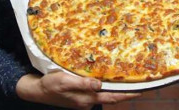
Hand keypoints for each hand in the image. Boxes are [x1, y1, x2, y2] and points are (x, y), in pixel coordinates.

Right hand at [16, 72, 139, 108]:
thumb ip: (82, 83)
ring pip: (105, 93)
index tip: (141, 90)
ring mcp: (85, 100)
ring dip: (117, 88)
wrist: (37, 91)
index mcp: (86, 99)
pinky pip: (97, 91)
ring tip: (129, 79)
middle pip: (112, 96)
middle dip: (126, 91)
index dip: (128, 94)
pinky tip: (109, 78)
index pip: (113, 97)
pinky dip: (106, 86)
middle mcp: (88, 101)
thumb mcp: (64, 81)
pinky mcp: (81, 96)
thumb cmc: (50, 85)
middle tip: (140, 83)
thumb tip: (99, 84)